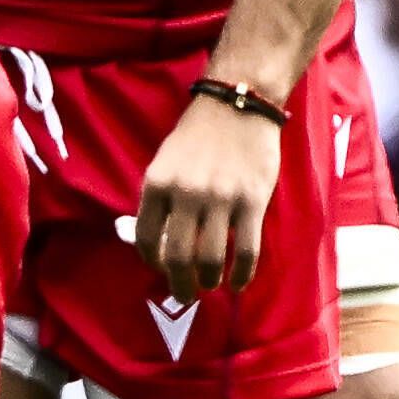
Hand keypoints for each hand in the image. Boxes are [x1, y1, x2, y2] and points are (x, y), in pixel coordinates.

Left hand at [131, 88, 284, 298]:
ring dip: (209, 282)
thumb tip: (160, 242)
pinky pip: (246, 251)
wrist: (239, 104)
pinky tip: (238, 282)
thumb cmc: (199, 135)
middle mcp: (185, 193)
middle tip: (185, 294)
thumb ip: (160, 198)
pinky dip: (241, 275)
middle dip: (181, 285)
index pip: (147, 239)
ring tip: (210, 285)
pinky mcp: (251, 201)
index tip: (162, 270)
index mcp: (158, 183)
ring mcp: (220, 199)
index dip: (154, 263)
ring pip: (211, 259)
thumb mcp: (166, 161)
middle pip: (178, 258)